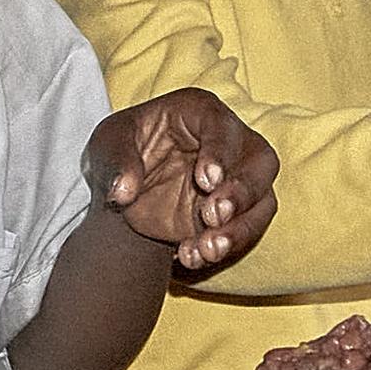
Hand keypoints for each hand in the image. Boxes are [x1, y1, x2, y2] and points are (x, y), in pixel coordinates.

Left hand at [90, 87, 276, 272]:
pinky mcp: (238, 213)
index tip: (207, 181)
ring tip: (206, 249)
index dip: (220, 152)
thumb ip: (115, 162)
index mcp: (200, 112)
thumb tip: (123, 191)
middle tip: (213, 216)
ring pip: (263, 200)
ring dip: (240, 229)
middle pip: (261, 161)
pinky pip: (247, 230)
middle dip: (243, 192)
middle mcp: (230, 141)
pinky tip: (192, 257)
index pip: (222, 126)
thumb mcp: (107, 144)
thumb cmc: (123, 149)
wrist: (127, 188)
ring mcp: (239, 179)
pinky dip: (226, 247)